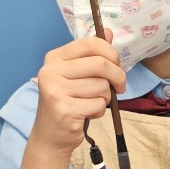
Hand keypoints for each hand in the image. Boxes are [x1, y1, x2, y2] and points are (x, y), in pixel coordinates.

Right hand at [32, 35, 124, 153]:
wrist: (50, 136)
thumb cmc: (67, 102)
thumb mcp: (76, 75)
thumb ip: (92, 54)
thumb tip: (107, 32)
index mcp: (55, 57)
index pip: (91, 43)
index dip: (111, 53)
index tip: (116, 66)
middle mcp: (51, 71)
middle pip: (100, 64)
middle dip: (117, 76)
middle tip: (119, 87)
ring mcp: (56, 90)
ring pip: (102, 86)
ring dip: (105, 97)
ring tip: (92, 103)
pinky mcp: (65, 109)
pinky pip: (98, 104)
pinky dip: (99, 111)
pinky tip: (87, 114)